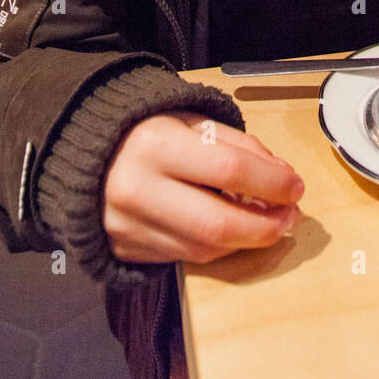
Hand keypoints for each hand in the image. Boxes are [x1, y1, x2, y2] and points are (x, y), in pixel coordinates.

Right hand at [102, 110, 304, 263]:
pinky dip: (217, 247)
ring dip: (247, 240)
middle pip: (218, 223)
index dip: (272, 182)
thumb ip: (238, 145)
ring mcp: (128, 227)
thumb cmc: (145, 130)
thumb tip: (282, 177)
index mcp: (155, 144)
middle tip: (291, 217)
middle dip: (265, 225)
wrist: (80, 153)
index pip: (229, 170)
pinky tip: (234, 231)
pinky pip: (185, 257)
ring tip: (269, 224)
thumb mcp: (190, 120)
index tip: (297, 186)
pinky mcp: (126, 250)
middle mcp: (138, 190)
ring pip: (204, 248)